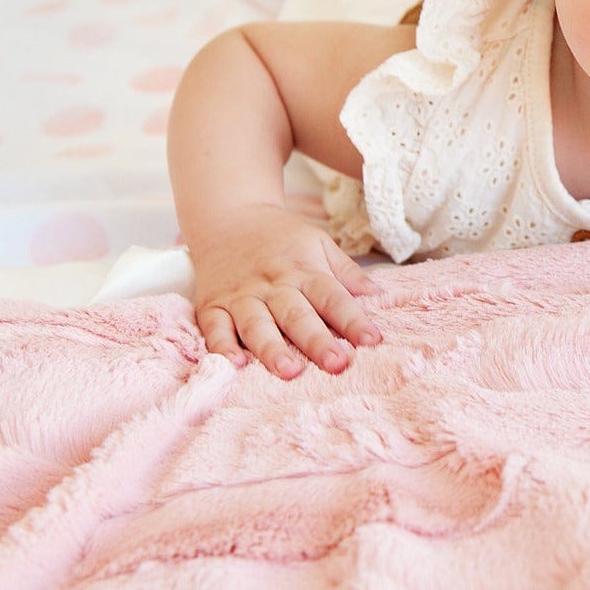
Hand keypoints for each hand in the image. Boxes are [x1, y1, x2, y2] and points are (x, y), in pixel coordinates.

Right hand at [188, 203, 382, 379]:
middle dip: (317, 341)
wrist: (228, 217)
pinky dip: (222, 346)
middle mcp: (273, 285)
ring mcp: (241, 296)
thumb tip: (378, 294)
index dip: (353, 319)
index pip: (333, 297)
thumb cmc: (280, 238)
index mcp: (304, 271)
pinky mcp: (212, 304)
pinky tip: (235, 364)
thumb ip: (346, 271)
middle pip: (297, 316)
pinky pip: (215, 328)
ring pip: (257, 325)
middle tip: (337, 364)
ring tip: (289, 371)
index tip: (372, 340)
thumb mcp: (319, 243)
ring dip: (272, 349)